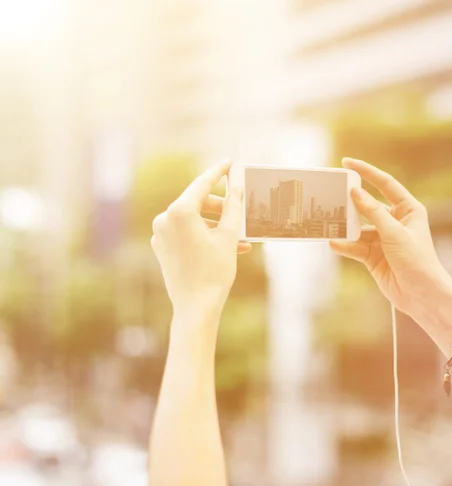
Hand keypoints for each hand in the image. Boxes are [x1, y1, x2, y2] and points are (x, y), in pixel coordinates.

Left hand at [151, 159, 250, 315]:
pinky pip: (186, 234)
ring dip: (216, 226)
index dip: (219, 172)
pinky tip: (225, 247)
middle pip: (197, 203)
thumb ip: (232, 206)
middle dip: (220, 207)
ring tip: (239, 238)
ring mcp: (160, 235)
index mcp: (179, 212)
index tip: (229, 162)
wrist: (196, 307)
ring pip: (193, 220)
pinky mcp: (162, 248)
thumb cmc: (214, 272)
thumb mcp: (228, 236)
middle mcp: (164, 219)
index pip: (202, 183)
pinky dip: (204, 236)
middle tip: (239, 210)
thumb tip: (236, 185)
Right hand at [330, 158, 450, 316]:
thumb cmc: (417, 260)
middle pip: (368, 206)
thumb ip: (373, 213)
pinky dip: (345, 245)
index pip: (385, 184)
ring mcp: (383, 240)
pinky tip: (333, 242)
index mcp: (408, 210)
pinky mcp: (373, 256)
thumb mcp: (395, 233)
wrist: (421, 295)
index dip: (367, 172)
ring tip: (327, 221)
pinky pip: (355, 246)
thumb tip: (355, 193)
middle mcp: (395, 222)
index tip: (347, 163)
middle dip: (351, 202)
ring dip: (345, 227)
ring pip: (359, 228)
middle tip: (331, 194)